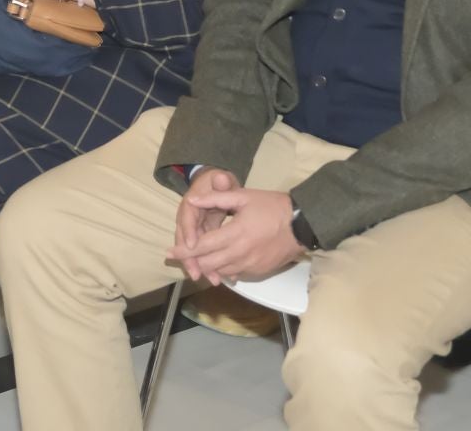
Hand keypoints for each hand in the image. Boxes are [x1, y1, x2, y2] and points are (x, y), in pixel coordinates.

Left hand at [175, 184, 303, 285]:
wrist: (301, 225)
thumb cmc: (272, 206)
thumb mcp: (244, 196)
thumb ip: (216, 198)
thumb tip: (192, 200)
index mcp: (235, 233)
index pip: (202, 246)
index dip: (184, 251)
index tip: (169, 253)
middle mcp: (240, 253)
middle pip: (208, 263)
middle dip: (191, 262)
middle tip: (178, 258)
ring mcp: (250, 265)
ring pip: (220, 272)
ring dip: (207, 267)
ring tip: (196, 261)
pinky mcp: (258, 272)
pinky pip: (235, 274)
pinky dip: (223, 270)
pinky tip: (219, 263)